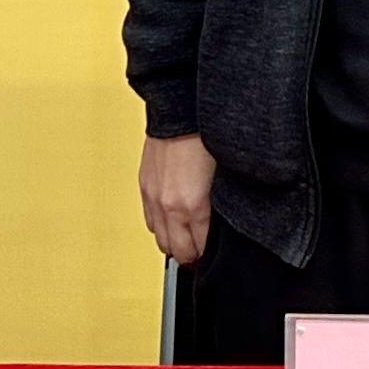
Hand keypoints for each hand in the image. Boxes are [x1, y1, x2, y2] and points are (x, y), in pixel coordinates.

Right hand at [140, 133, 214, 264]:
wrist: (179, 112)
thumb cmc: (205, 137)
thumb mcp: (223, 177)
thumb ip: (220, 204)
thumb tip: (224, 220)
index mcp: (192, 206)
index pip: (199, 249)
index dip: (209, 256)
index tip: (214, 255)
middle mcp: (169, 207)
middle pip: (177, 252)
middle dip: (191, 256)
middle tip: (202, 254)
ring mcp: (154, 198)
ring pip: (160, 241)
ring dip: (174, 244)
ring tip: (187, 240)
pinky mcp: (145, 188)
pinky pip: (149, 222)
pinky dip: (160, 227)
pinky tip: (171, 222)